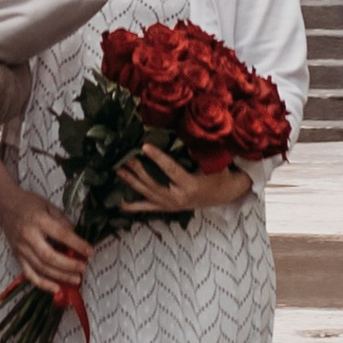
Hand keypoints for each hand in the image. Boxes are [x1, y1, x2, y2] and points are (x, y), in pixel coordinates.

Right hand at [0, 189, 91, 291]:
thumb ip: (63, 223)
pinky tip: (56, 288)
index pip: (61, 234)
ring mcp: (21, 248)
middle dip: (69, 265)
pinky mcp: (17, 257)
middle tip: (83, 268)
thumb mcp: (49, 206)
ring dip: (60, 276)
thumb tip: (77, 240)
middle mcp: (28, 236)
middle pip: (49, 256)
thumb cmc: (29, 204)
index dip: (77, 244)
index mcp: (39, 220)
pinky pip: (30, 274)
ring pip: (41, 268)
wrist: (4, 205)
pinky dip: (43, 284)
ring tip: (76, 279)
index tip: (90, 252)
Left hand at [117, 143, 250, 215]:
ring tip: (117, 170)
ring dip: (131, 182)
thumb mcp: (214, 162)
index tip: (144, 146)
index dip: (157, 158)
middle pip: (153, 182)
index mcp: (190, 185)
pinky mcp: (167, 208)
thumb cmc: (220, 174)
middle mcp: (178, 198)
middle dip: (138, 169)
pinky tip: (118, 203)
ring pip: (147, 193)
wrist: (225, 194)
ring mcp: (170, 205)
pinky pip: (147, 208)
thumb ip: (199, 150)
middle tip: (124, 156)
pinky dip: (133, 206)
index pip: (170, 170)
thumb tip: (182, 135)